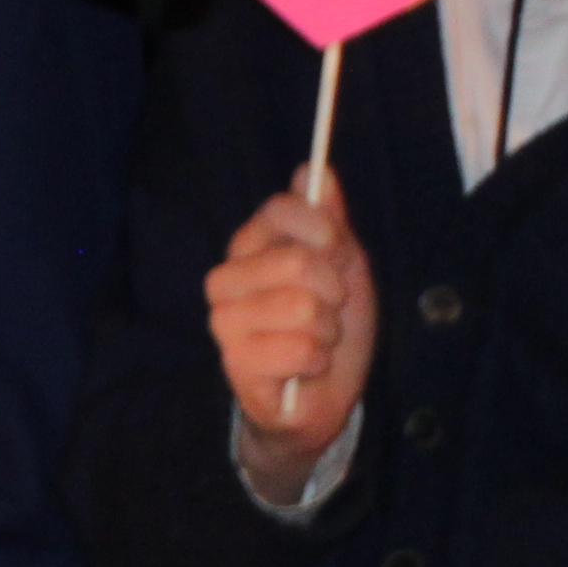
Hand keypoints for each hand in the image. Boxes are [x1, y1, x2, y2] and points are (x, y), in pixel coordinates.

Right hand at [207, 176, 374, 498]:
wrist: (320, 396)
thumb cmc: (331, 326)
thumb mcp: (343, 268)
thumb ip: (329, 221)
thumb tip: (318, 170)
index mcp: (248, 247)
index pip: (280, 209)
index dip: (324, 229)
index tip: (337, 252)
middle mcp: (225, 277)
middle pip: (298, 261)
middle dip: (334, 292)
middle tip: (327, 312)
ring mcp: (224, 320)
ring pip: (303, 308)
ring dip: (327, 332)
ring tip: (316, 342)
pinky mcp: (234, 361)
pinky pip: (300, 349)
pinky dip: (318, 361)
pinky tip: (304, 368)